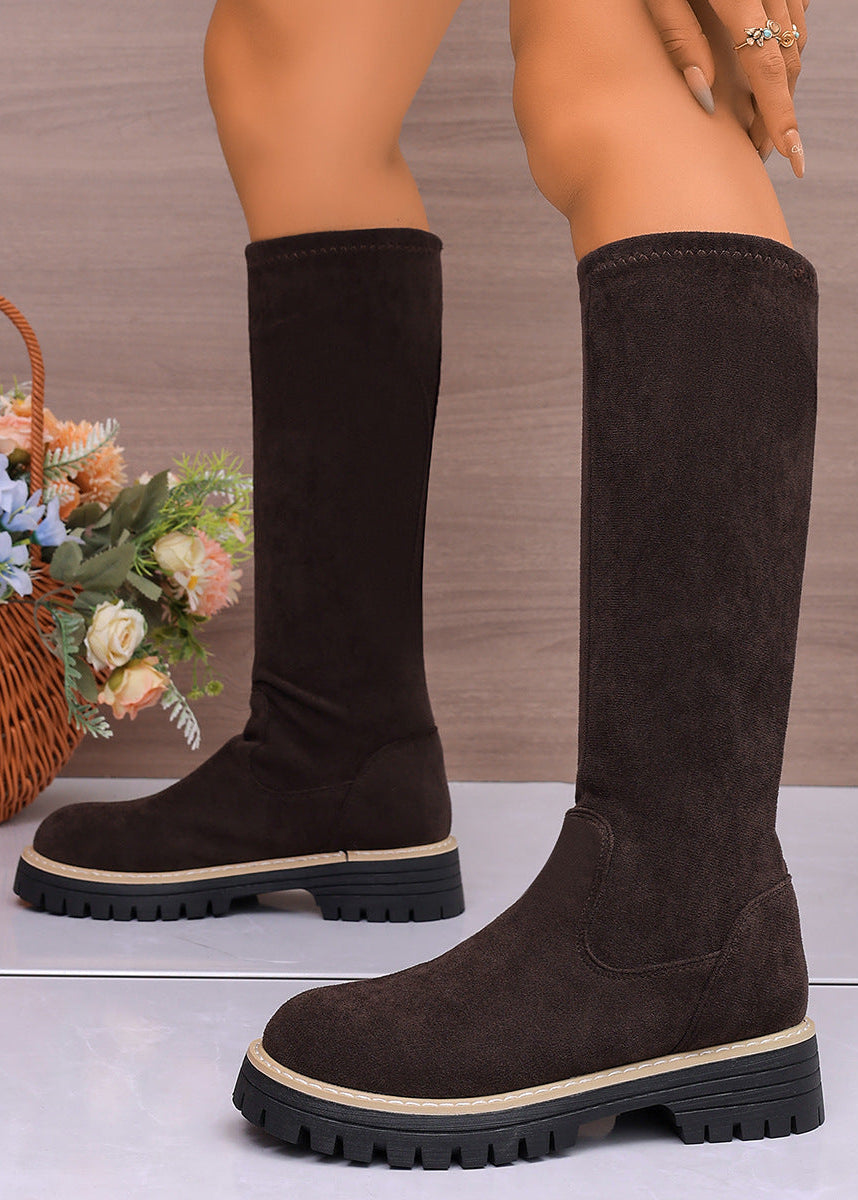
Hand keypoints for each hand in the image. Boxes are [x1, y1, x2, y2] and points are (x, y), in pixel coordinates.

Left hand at [645, 0, 808, 175]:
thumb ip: (678, 38)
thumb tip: (702, 95)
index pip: (766, 67)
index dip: (779, 114)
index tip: (791, 155)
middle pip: (786, 58)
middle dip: (779, 108)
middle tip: (763, 151)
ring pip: (794, 36)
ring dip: (783, 81)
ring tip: (762, 122)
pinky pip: (792, 10)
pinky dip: (784, 42)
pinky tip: (769, 66)